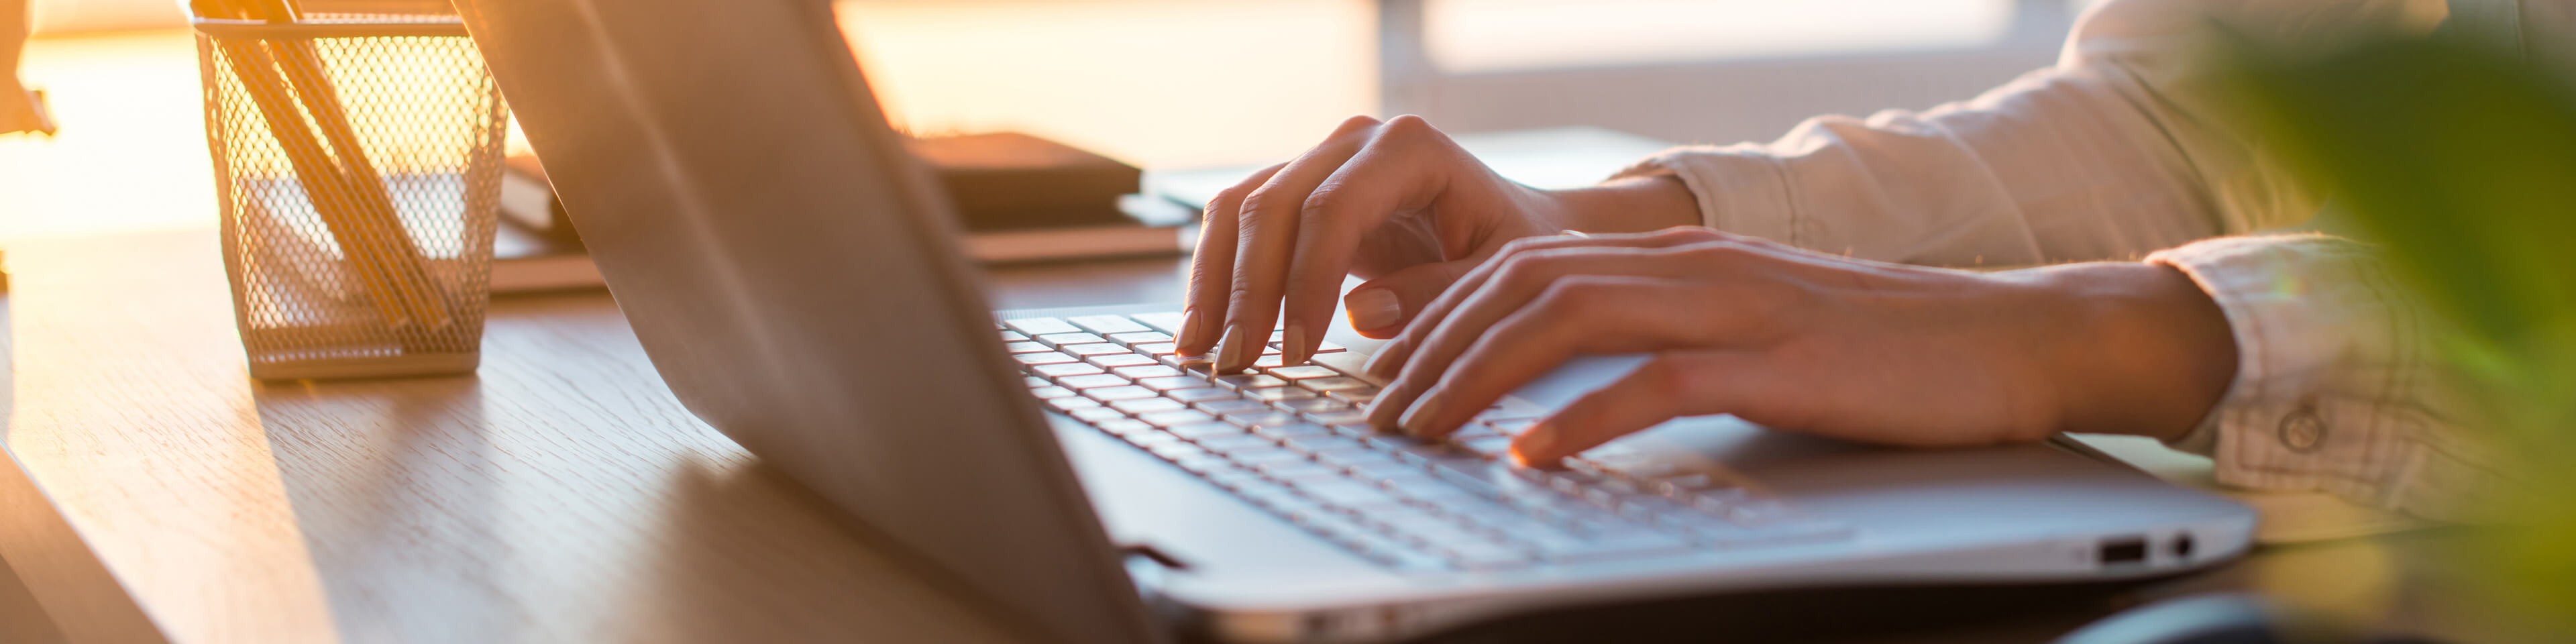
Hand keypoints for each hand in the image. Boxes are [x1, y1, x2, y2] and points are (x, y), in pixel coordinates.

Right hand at [1171, 115, 1696, 371]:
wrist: (1513, 223)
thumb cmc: (1515, 249)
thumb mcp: (1500, 277)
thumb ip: (1439, 294)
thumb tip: (1359, 312)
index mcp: (1410, 148)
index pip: (1332, 210)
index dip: (1305, 282)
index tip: (1297, 353)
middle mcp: (1354, 141)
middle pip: (1273, 207)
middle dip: (1249, 292)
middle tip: (1238, 366)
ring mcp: (1318, 159)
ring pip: (1239, 210)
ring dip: (1214, 285)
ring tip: (1201, 356)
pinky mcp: (1296, 190)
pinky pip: (1237, 223)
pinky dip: (1215, 276)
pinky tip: (1202, 333)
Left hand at [1359, 227, 2239, 465]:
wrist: (2009, 341)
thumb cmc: (1880, 352)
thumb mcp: (1753, 332)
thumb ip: (1665, 341)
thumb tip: (1574, 386)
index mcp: (1681, 257)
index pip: (1526, 264)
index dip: (1441, 311)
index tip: (1382, 366)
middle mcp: (1695, 265)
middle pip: (1524, 283)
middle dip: (1434, 347)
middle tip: (1377, 412)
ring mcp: (1736, 306)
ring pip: (1568, 319)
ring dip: (1480, 377)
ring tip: (1422, 429)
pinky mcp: (1778, 361)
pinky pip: (1657, 382)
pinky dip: (1581, 420)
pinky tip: (1531, 457)